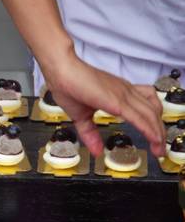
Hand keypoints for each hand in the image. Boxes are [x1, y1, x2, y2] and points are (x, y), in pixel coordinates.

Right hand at [42, 53, 164, 156]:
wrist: (61, 70)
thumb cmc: (67, 86)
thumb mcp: (80, 117)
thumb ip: (90, 133)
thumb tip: (96, 150)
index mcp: (118, 92)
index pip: (146, 105)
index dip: (152, 121)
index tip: (154, 137)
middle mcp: (125, 91)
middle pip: (154, 110)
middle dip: (160, 130)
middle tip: (159, 147)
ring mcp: (124, 94)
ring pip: (152, 115)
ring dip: (158, 133)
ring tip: (158, 148)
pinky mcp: (118, 101)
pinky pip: (141, 117)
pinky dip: (150, 130)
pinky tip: (153, 139)